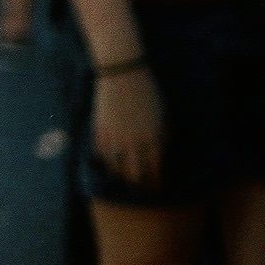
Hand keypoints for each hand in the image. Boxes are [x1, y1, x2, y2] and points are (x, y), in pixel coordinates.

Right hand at [92, 66, 163, 189]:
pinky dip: (104, 163)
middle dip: (139, 187)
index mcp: (155, 139)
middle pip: (136, 176)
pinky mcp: (100, 131)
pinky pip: (101, 155)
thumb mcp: (164, 115)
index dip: (155, 184)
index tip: (155, 189)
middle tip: (139, 191)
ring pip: (116, 170)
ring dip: (120, 179)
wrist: (122, 72)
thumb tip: (162, 155)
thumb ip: (164, 137)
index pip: (155, 172)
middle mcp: (135, 143)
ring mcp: (115, 138)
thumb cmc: (148, 91)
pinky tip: (107, 166)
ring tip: (122, 182)